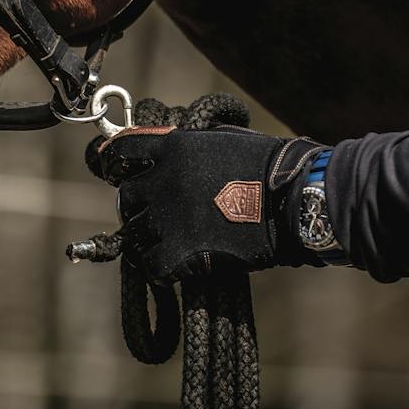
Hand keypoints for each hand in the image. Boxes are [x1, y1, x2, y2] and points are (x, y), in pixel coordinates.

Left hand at [95, 125, 326, 281]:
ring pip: (135, 234)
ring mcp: (169, 216)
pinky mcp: (181, 251)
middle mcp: (163, 179)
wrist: (293, 200)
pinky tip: (178, 265)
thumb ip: (185, 146)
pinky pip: (152, 265)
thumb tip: (163, 154)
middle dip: (137, 207)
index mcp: (172, 147)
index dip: (116, 165)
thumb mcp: (219, 140)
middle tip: (156, 216)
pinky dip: (161, 268)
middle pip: (126, 199)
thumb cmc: (266, 166)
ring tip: (171, 242)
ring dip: (149, 239)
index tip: (119, 175)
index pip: (119, 152)